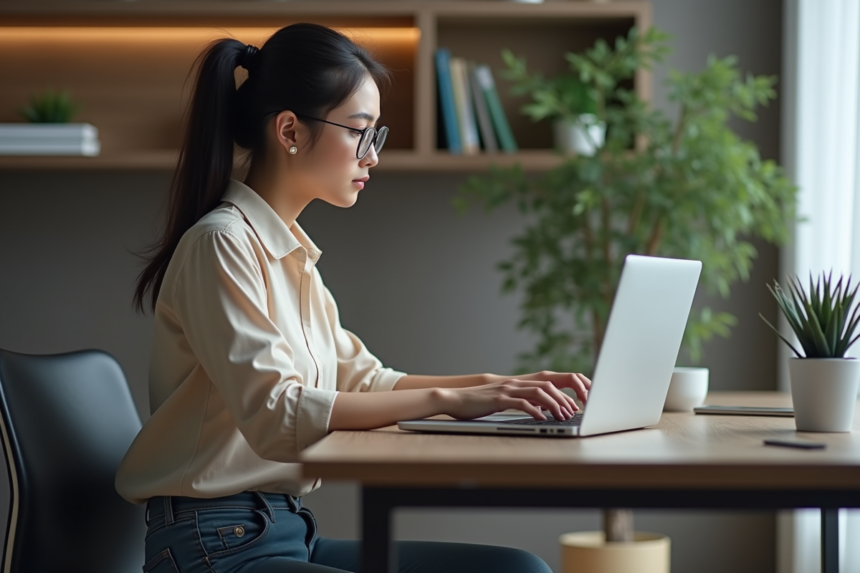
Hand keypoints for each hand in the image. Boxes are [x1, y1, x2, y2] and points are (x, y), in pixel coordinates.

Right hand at [436, 378, 581, 421]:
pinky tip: (541, 420)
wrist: (456, 399)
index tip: (577, 404)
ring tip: (562, 417)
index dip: (566, 391)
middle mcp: (516, 383)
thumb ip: (522, 401)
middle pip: (549, 385)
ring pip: (539, 392)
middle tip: (573, 413)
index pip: (550, 381)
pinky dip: (534, 411)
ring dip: (554, 405)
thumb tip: (542, 410)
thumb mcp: (505, 400)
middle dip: (565, 399)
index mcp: (519, 382)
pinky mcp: (499, 400)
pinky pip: (521, 403)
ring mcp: (507, 390)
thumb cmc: (480, 403)